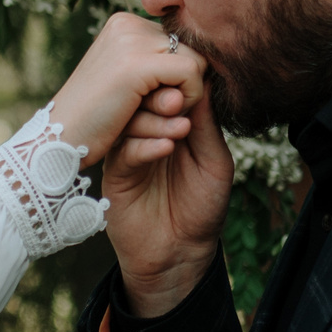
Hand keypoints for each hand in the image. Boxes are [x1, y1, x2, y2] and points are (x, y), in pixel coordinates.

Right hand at [43, 11, 209, 166]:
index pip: (178, 42)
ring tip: (160, 117)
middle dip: (186, 85)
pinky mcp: (137, 65)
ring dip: (187, 96)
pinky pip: (192, 74)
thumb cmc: (93, 122)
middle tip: (162, 113)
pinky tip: (164, 120)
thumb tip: (205, 58)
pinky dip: (188, 101)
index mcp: (123, 24)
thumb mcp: (126, 85)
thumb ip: (157, 66)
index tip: (159, 102)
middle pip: (191, 49)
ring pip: (195, 60)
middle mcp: (126, 23)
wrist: (58, 144)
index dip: (180, 76)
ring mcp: (130, 41)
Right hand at [100, 67, 231, 317]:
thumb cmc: (202, 207)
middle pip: (144, 99)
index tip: (193, 77)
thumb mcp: (214, 161)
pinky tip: (166, 148)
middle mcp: (147, 134)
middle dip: (163, 95)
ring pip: (131, 120)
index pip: (169, 91)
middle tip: (180, 99)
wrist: (180, 254)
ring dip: (155, 120)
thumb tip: (204, 80)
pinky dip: (145, 145)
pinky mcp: (117, 174)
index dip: (179, 81)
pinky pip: (125, 151)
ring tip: (180, 129)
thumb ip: (207, 124)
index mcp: (171, 126)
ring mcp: (129, 152)